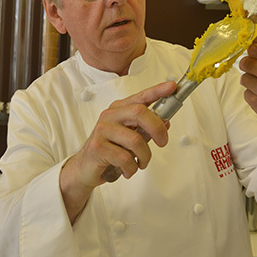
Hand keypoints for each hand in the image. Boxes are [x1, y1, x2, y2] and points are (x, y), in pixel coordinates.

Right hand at [60, 81, 175, 221]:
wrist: (84, 168)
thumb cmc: (109, 150)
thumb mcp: (130, 137)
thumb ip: (146, 129)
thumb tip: (166, 122)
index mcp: (119, 109)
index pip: (141, 96)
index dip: (157, 91)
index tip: (172, 87)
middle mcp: (110, 116)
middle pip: (140, 113)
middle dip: (157, 129)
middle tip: (162, 142)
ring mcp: (103, 130)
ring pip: (136, 140)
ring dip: (144, 156)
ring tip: (141, 163)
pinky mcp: (98, 147)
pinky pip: (125, 158)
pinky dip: (132, 168)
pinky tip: (127, 170)